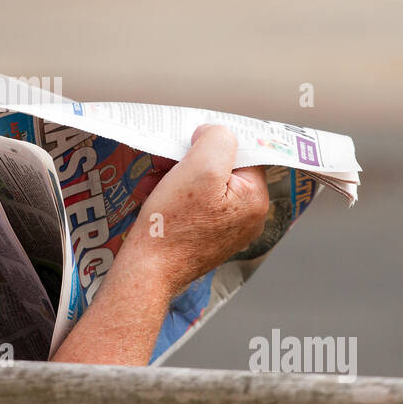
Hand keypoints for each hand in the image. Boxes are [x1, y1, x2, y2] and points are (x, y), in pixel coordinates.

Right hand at [123, 124, 268, 299]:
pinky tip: (154, 196)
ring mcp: (227, 230)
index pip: (241, 153)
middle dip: (188, 162)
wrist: (146, 270)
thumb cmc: (171, 224)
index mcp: (255, 200)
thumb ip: (217, 139)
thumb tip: (213, 133)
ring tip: (154, 183)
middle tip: (164, 164)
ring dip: (176, 177)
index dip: (211, 144)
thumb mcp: (199, 168)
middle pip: (220, 169)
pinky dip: (173, 196)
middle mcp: (248, 217)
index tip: (187, 146)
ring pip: (203, 186)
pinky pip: (193, 205)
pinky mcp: (207, 238)